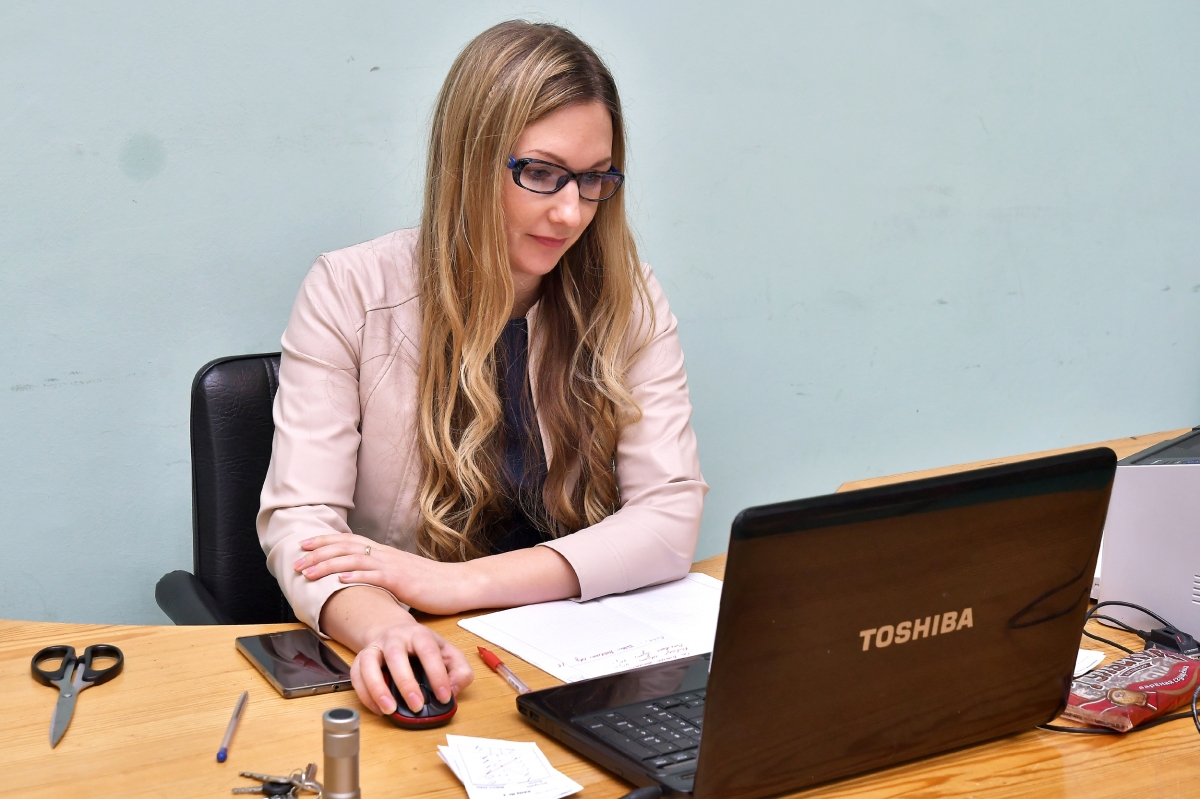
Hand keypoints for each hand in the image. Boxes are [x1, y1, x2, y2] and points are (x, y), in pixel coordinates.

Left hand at [294, 534, 467, 612]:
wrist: (459, 584)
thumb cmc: (433, 584)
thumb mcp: (402, 576)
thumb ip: (382, 575)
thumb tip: (363, 580)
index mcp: (385, 553)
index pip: (349, 541)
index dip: (324, 542)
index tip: (303, 545)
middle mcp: (386, 555)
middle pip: (346, 546)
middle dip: (318, 552)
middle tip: (295, 558)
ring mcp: (394, 566)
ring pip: (354, 559)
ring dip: (327, 564)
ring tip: (307, 572)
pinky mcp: (403, 580)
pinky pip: (375, 575)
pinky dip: (356, 575)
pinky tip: (340, 579)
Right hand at [351, 612, 473, 715]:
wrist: (396, 632)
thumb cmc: (424, 647)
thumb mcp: (448, 653)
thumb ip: (459, 671)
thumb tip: (453, 690)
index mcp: (419, 634)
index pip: (429, 651)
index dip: (437, 674)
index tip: (444, 697)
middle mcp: (394, 638)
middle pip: (396, 656)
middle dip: (406, 683)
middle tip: (417, 706)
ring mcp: (375, 647)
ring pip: (369, 664)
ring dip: (377, 689)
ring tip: (389, 710)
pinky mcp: (360, 660)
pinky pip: (356, 677)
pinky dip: (365, 695)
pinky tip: (379, 709)